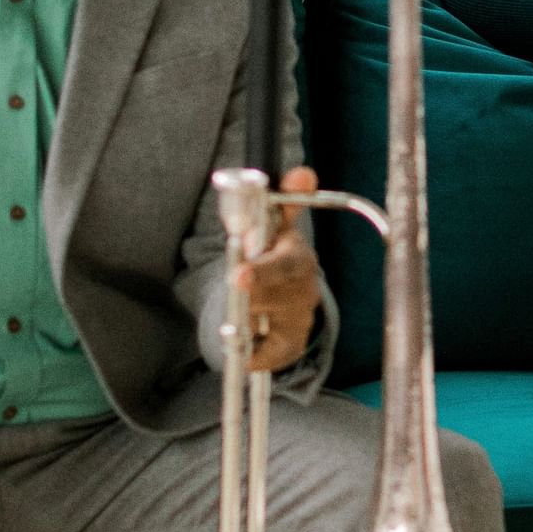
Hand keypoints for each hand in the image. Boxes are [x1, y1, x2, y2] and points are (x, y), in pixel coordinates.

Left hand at [239, 165, 323, 373]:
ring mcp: (298, 318)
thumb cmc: (274, 256)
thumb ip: (281, 202)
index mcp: (296, 258)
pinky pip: (274, 356)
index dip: (262, 270)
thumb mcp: (274, 228)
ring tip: (229, 328)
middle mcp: (302, 288)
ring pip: (272, 325)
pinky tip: (244, 359)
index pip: (283, 264)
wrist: (286, 294)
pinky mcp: (291, 344)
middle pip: (277, 298)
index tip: (238, 275)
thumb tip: (303, 172)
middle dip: (254, 295)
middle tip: (233, 293)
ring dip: (249, 326)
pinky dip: (258, 358)